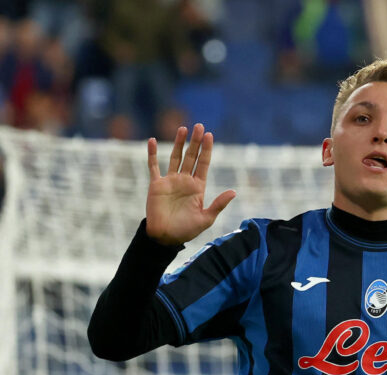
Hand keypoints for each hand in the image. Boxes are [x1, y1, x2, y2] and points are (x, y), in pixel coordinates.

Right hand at [146, 123, 235, 245]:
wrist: (165, 237)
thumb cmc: (186, 230)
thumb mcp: (206, 218)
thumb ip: (218, 204)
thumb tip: (234, 192)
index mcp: (198, 188)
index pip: (204, 164)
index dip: (207, 150)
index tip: (209, 135)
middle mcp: (185, 181)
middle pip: (191, 157)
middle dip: (195, 142)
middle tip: (199, 126)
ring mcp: (170, 181)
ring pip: (175, 157)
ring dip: (179, 143)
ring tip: (183, 128)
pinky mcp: (156, 185)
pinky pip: (153, 166)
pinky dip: (152, 154)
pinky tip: (153, 141)